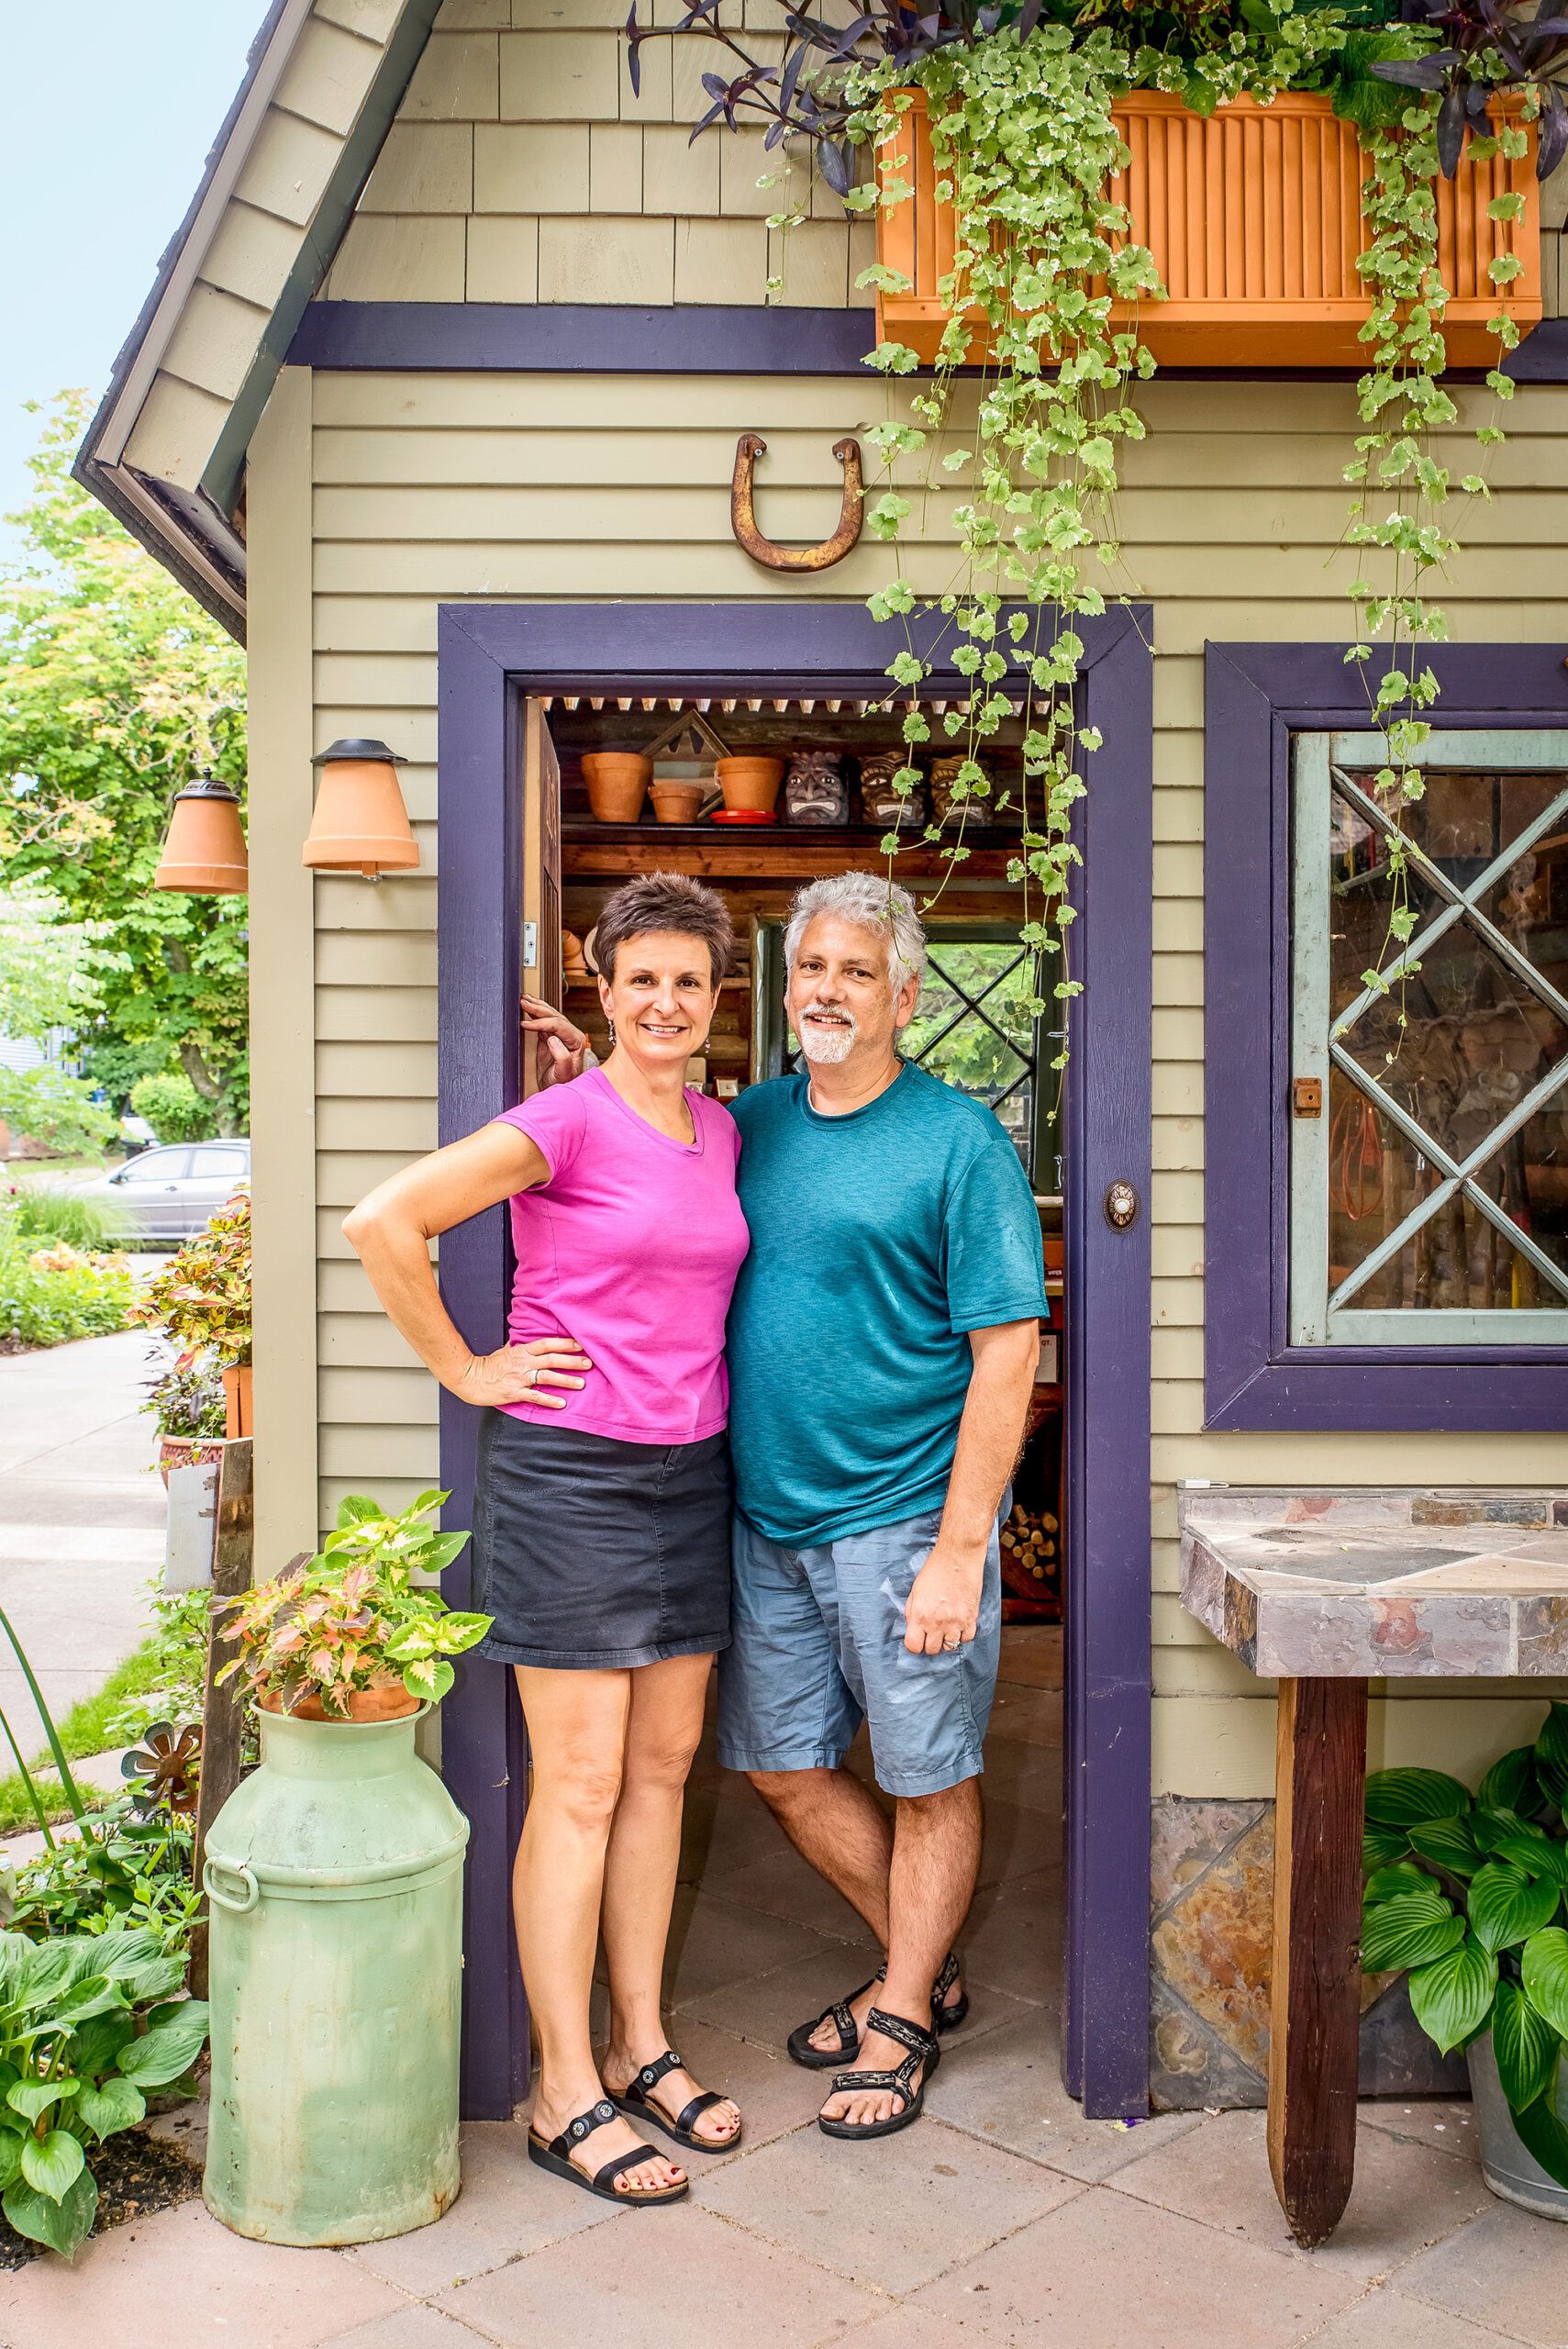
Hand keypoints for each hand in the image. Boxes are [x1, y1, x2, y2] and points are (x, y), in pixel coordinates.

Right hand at [455, 1338, 591, 1409]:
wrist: (469, 1378)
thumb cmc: (487, 1365)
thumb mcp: (503, 1350)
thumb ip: (517, 1346)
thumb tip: (523, 1338)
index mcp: (522, 1351)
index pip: (547, 1344)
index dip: (565, 1343)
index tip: (581, 1344)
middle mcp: (523, 1363)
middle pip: (552, 1359)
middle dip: (572, 1361)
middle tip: (589, 1363)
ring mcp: (519, 1378)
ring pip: (546, 1377)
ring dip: (565, 1380)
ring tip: (581, 1383)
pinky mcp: (514, 1393)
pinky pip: (535, 1396)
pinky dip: (549, 1400)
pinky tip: (561, 1403)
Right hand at [521, 995, 587, 1088]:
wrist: (559, 1091)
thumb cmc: (563, 1084)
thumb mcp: (563, 1075)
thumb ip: (562, 1058)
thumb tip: (553, 1039)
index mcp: (576, 1041)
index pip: (558, 1024)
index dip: (541, 1022)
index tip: (526, 1024)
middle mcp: (571, 1035)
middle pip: (554, 1015)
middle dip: (537, 1008)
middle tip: (522, 1002)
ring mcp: (561, 1035)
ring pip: (550, 1015)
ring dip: (536, 1006)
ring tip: (523, 999)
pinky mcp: (551, 1037)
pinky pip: (544, 1021)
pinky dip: (534, 1013)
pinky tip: (527, 1007)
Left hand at [903, 1542, 983, 1655]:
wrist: (958, 1557)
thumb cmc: (935, 1570)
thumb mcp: (915, 1591)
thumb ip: (912, 1612)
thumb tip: (913, 1628)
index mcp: (920, 1615)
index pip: (913, 1646)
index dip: (914, 1644)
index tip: (917, 1639)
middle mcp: (937, 1622)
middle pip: (931, 1650)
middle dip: (929, 1643)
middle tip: (931, 1632)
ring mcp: (956, 1622)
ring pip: (950, 1647)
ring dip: (946, 1639)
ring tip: (945, 1627)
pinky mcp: (971, 1618)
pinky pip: (967, 1638)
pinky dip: (962, 1635)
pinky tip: (958, 1624)